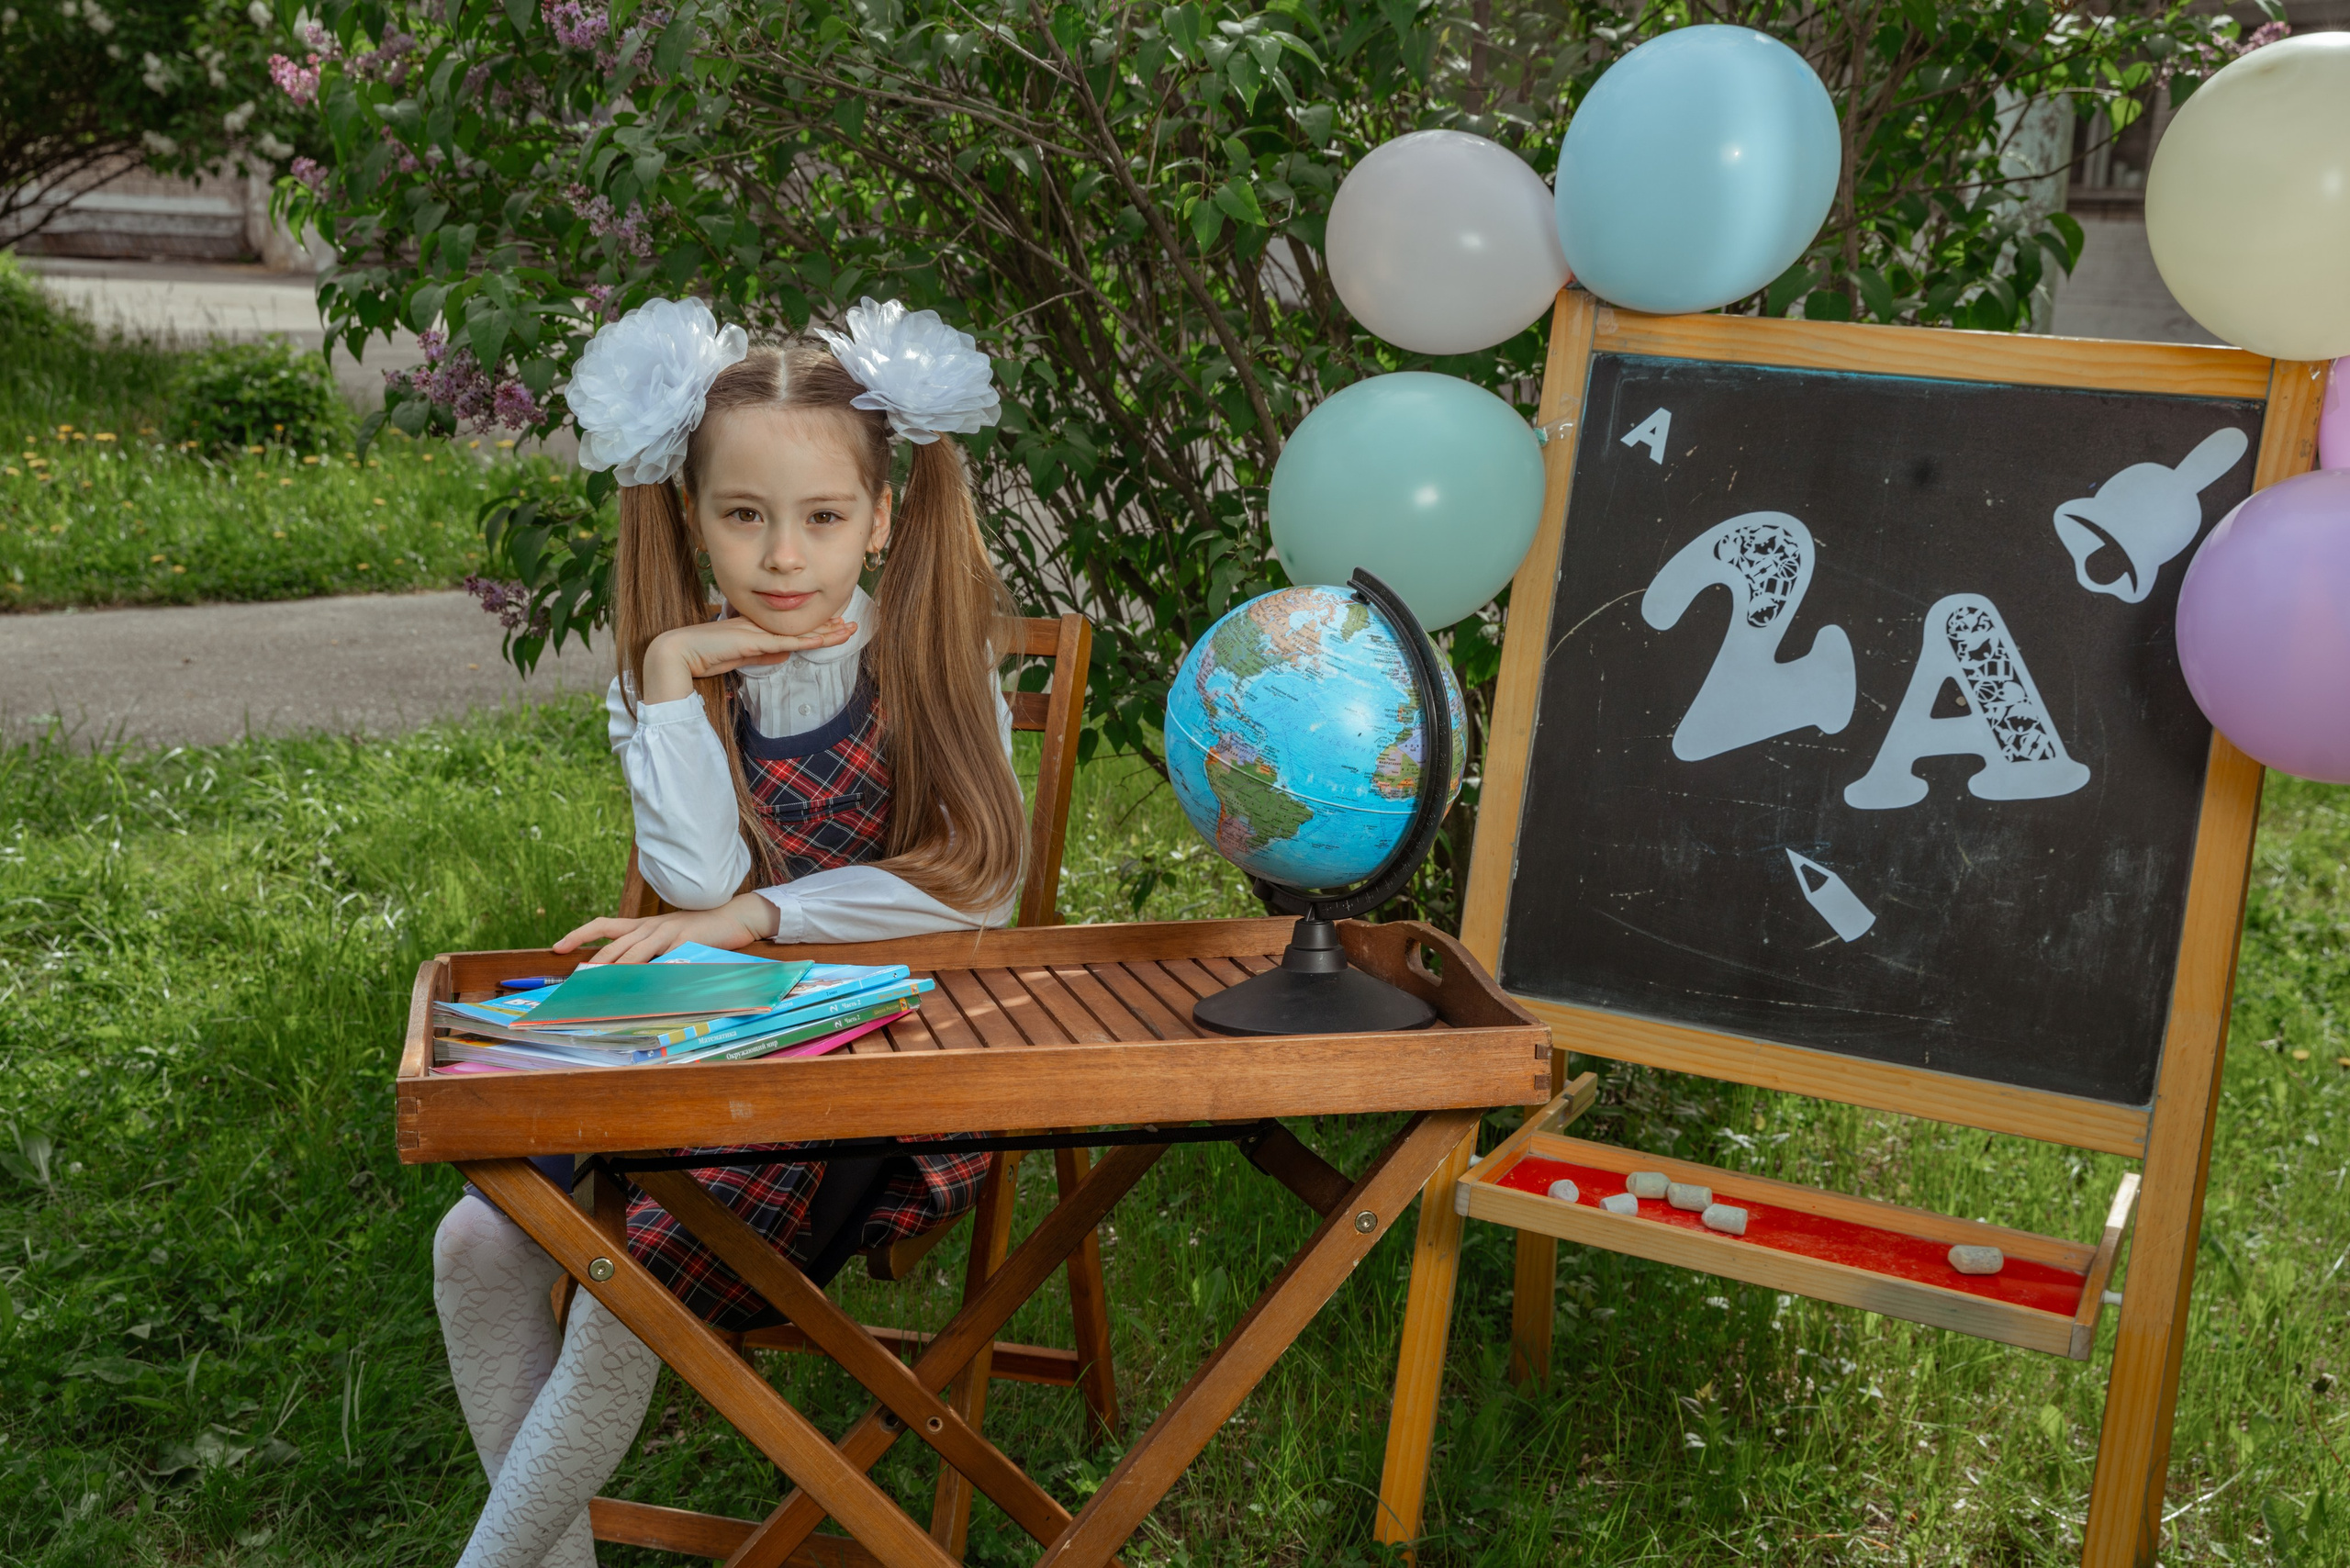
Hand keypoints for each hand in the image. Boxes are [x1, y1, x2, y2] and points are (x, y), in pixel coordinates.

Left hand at [553, 891, 781, 963]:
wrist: (735, 916)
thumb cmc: (702, 931)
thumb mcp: (672, 939)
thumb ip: (653, 953)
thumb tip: (629, 975)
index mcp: (644, 925)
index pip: (604, 925)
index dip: (579, 935)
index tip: (558, 948)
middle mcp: (650, 926)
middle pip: (613, 941)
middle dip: (592, 961)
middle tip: (575, 979)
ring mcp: (667, 932)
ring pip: (632, 950)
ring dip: (613, 968)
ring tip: (598, 983)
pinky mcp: (684, 940)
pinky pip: (661, 957)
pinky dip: (648, 971)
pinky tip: (639, 984)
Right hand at [640, 615, 855, 702]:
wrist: (680, 653)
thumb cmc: (706, 656)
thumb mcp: (741, 658)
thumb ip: (763, 655)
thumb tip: (786, 655)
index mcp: (756, 627)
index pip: (791, 625)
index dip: (814, 625)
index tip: (834, 624)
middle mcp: (760, 624)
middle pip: (801, 624)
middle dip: (828, 625)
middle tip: (851, 623)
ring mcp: (758, 631)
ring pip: (799, 630)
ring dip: (827, 631)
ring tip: (849, 629)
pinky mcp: (754, 641)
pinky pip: (787, 640)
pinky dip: (809, 640)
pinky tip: (826, 639)